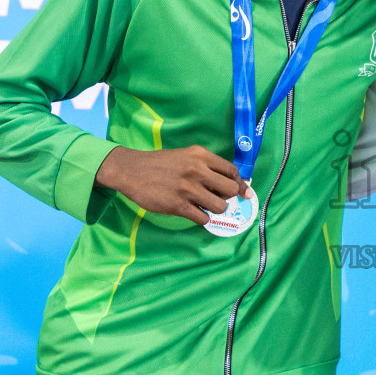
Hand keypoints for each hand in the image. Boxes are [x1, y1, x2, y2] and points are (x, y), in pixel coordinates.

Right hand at [95, 145, 246, 224]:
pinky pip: (203, 218)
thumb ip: (207, 167)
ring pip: (220, 206)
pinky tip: (193, 212)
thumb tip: (233, 184)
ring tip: (203, 205)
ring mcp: (188, 189)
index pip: (232, 171)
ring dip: (214, 209)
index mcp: (200, 155)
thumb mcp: (186, 156)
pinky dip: (201, 218)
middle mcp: (197, 170)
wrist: (131, 170)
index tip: (244, 192)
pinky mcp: (178, 205)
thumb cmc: (160, 163)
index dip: (240, 183)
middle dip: (227, 196)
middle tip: (216, 197)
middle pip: (230, 190)